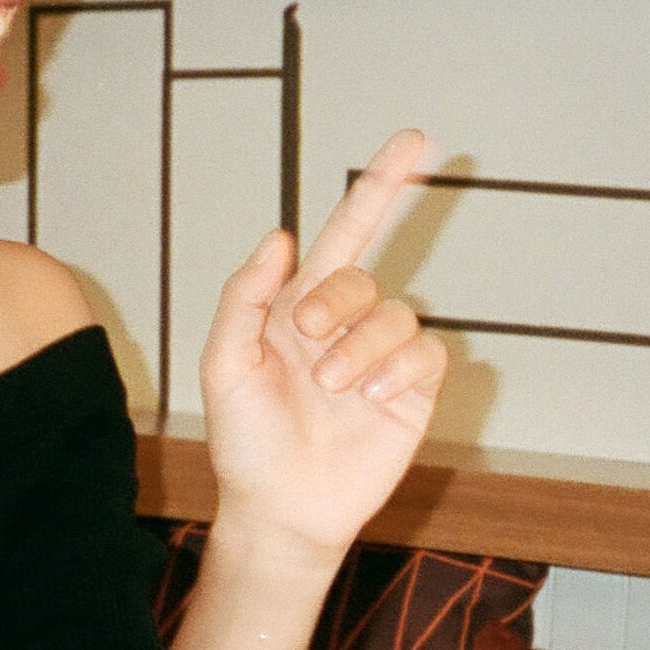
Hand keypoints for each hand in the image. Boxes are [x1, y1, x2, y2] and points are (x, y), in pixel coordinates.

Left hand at [198, 130, 448, 558]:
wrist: (281, 509)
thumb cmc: (246, 440)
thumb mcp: (224, 364)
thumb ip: (245, 297)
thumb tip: (279, 238)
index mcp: (299, 305)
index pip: (347, 232)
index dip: (380, 185)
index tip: (415, 140)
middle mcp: (346, 324)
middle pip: (363, 277)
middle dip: (337, 302)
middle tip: (307, 342)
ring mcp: (382, 358)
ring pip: (397, 314)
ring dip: (361, 347)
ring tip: (332, 388)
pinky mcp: (412, 392)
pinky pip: (426, 354)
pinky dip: (397, 370)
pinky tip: (370, 398)